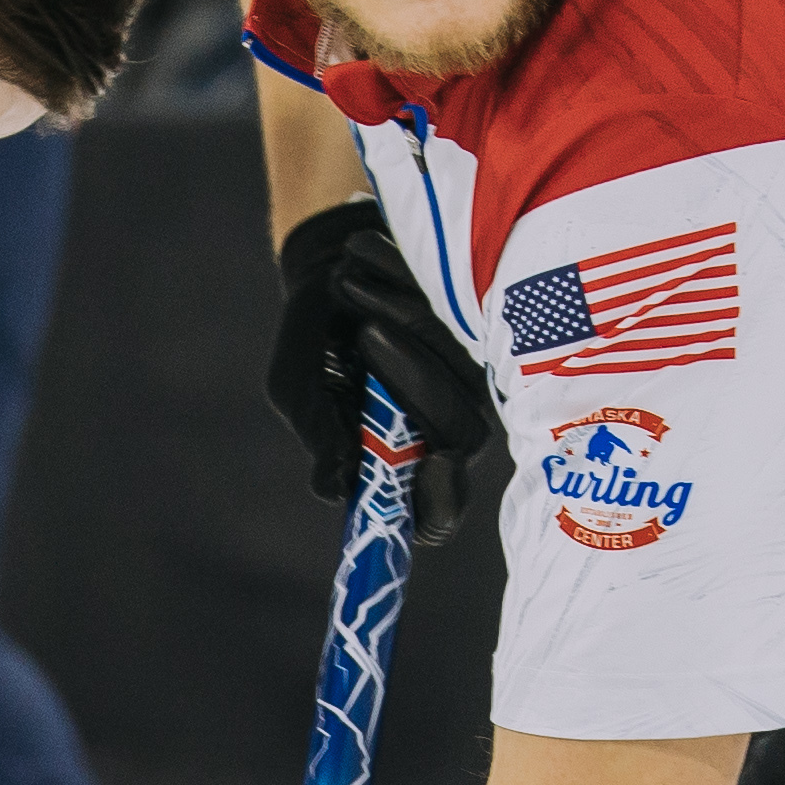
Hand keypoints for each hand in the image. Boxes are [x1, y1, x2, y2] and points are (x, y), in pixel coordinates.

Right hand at [259, 194, 502, 541]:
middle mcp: (443, 433)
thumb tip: (338, 482)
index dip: (440, 500)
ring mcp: (471, 384)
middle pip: (461, 436)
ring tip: (352, 290)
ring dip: (409, 327)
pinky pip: (466, 320)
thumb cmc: (314, 344)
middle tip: (366, 335)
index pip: (436, 516)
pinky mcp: (485, 332)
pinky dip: (413, 291)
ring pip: (468, 375)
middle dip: (417, 384)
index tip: (435, 461)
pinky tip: (368, 268)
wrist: (334, 269)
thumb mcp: (298, 389)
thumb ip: (320, 432)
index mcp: (398, 467)